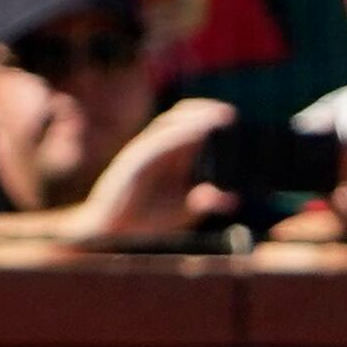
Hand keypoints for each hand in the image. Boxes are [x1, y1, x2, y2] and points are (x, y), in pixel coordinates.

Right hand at [68, 94, 237, 242]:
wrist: (113, 234)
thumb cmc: (146, 220)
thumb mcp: (183, 211)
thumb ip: (205, 202)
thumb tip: (233, 200)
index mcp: (166, 157)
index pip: (185, 125)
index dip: (205, 115)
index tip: (230, 115)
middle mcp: (153, 149)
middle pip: (176, 118)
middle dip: (202, 111)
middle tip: (228, 114)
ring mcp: (140, 154)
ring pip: (166, 126)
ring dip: (193, 120)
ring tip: (216, 118)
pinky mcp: (132, 164)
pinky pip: (157, 145)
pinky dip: (178, 136)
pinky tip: (197, 134)